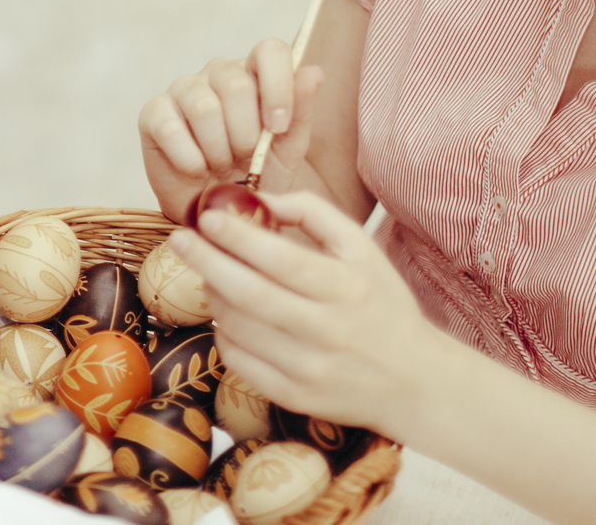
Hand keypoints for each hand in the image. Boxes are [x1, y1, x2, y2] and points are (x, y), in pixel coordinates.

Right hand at [139, 40, 324, 222]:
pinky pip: (171, 129)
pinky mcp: (153, 114)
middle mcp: (217, 73)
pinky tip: (195, 170)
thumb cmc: (256, 174)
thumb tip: (313, 72)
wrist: (218, 210)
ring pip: (204, 108)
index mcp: (254, 74)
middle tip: (245, 159)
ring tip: (221, 166)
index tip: (279, 126)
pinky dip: (189, 159)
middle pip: (236, 85)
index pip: (269, 50)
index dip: (277, 86)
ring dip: (218, 150)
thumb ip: (301, 111)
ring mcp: (182, 90)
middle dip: (246, 135)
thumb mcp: (288, 150)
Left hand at [170, 190, 440, 437]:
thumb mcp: (361, 249)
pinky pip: (239, 361)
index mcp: (346, 289)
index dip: (238, 237)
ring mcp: (309, 369)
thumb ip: (312, 213)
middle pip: (249, 294)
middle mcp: (328, 331)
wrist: (415, 383)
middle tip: (180, 240)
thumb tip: (259, 198)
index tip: (207, 218)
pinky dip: (223, 333)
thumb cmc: (382, 304)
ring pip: (238, 327)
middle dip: (206, 262)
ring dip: (214, 295)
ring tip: (209, 274)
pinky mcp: (294, 397)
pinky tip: (226, 314)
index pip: (280, 259)